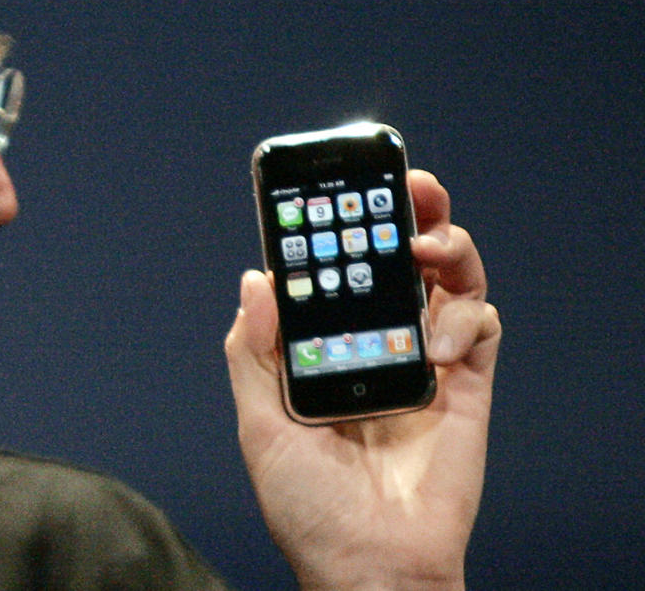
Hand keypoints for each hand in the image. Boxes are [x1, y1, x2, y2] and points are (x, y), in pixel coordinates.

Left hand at [224, 170, 500, 589]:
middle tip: (407, 183)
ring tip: (428, 244)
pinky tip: (441, 348)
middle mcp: (377, 344)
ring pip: (449, 278)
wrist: (372, 565)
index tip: (336, 190)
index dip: (340, 229)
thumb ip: (254, 353)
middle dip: (406, 214)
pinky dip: (467, 319)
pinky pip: (481, 325)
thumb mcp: (261, 426)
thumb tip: (257, 279)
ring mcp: (426, 360)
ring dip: (447, 246)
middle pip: (399, 261)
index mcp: (327, 347)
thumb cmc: (309, 505)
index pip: (338, 272)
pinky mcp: (469, 384)